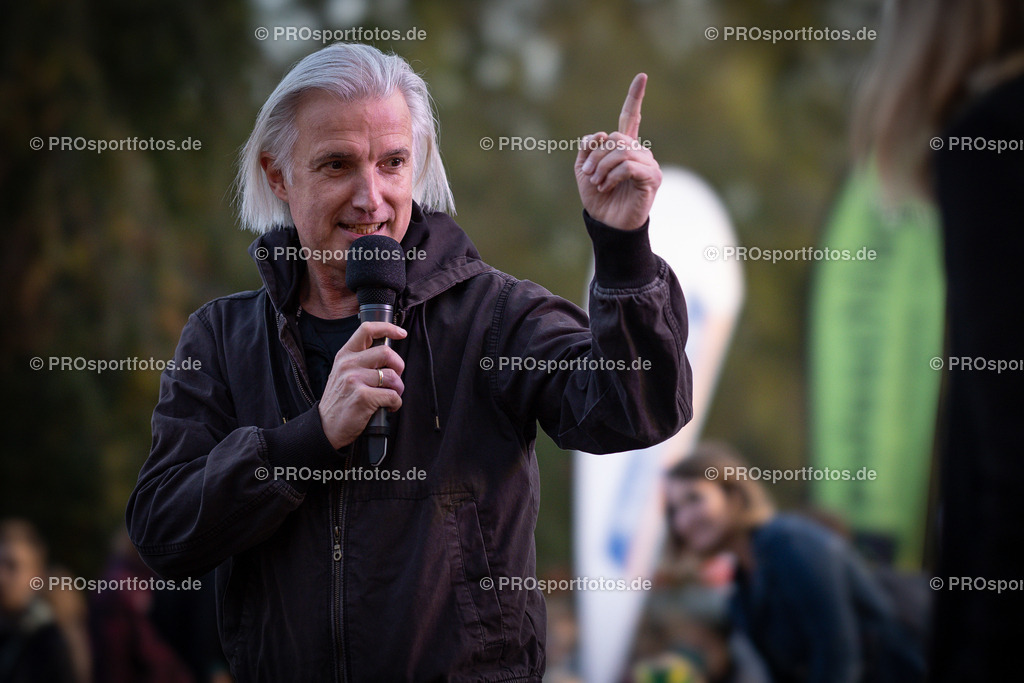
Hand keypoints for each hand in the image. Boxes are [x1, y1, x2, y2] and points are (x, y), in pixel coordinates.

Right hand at [318, 322, 406, 448]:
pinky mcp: (363, 397)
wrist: (325, 427)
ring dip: (398, 389)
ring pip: (392, 376)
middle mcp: (348, 364)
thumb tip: (388, 354)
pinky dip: (395, 404)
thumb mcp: (343, 373)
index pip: (367, 330)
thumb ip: (361, 360)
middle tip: (395, 380)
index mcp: (345, 355)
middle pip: (386, 352)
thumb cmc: (340, 401)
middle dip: (399, 366)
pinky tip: (387, 408)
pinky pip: (393, 396)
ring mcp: (354, 380)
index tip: (401, 333)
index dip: (388, 328)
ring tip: (390, 396)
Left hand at [575, 73, 661, 230]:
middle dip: (596, 155)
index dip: (635, 97)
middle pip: (616, 137)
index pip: (631, 117)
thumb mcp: (583, 169)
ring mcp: (648, 164)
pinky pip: (628, 166)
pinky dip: (612, 175)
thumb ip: (588, 148)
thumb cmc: (597, 198)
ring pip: (621, 151)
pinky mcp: (652, 178)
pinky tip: (607, 186)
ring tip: (597, 183)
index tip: (642, 76)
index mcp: (624, 147)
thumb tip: (601, 133)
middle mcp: (639, 152)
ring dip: (602, 167)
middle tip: (588, 174)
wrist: (606, 223)